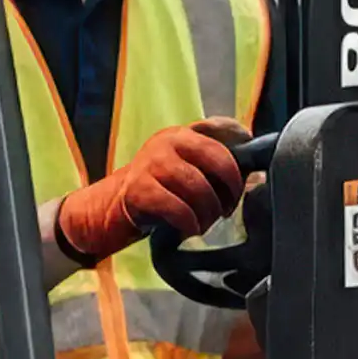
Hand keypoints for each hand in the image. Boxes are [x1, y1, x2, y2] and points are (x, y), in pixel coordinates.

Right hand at [56, 118, 248, 265]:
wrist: (104, 212)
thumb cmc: (154, 196)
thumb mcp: (182, 173)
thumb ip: (210, 170)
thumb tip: (253, 180)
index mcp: (181, 135)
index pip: (224, 130)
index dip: (240, 155)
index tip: (242, 182)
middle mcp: (167, 141)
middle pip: (219, 160)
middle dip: (230, 191)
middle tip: (225, 210)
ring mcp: (152, 163)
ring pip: (200, 188)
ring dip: (208, 213)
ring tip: (203, 223)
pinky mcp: (139, 190)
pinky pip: (179, 208)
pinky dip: (189, 223)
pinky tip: (187, 228)